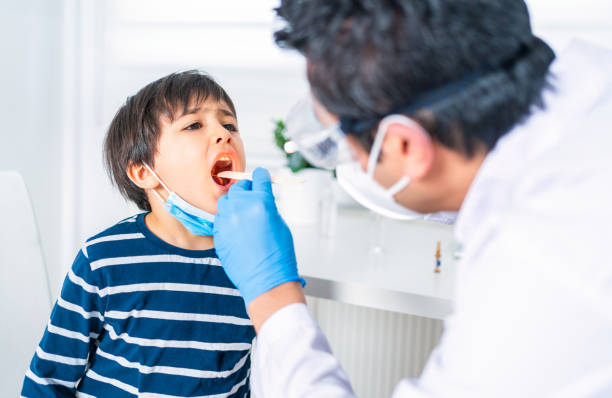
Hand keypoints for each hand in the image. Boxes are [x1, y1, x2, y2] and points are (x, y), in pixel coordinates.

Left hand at [213, 167, 304, 305]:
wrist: (266, 279)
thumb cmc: (279, 254)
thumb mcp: (280, 223)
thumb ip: (267, 206)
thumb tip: (260, 198)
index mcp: (262, 202)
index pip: (259, 177)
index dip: (261, 176)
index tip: (261, 176)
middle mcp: (241, 208)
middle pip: (239, 187)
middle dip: (246, 189)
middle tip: (252, 196)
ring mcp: (227, 220)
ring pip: (225, 201)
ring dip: (234, 203)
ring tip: (242, 214)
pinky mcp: (218, 233)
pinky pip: (220, 218)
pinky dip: (227, 219)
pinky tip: (237, 229)